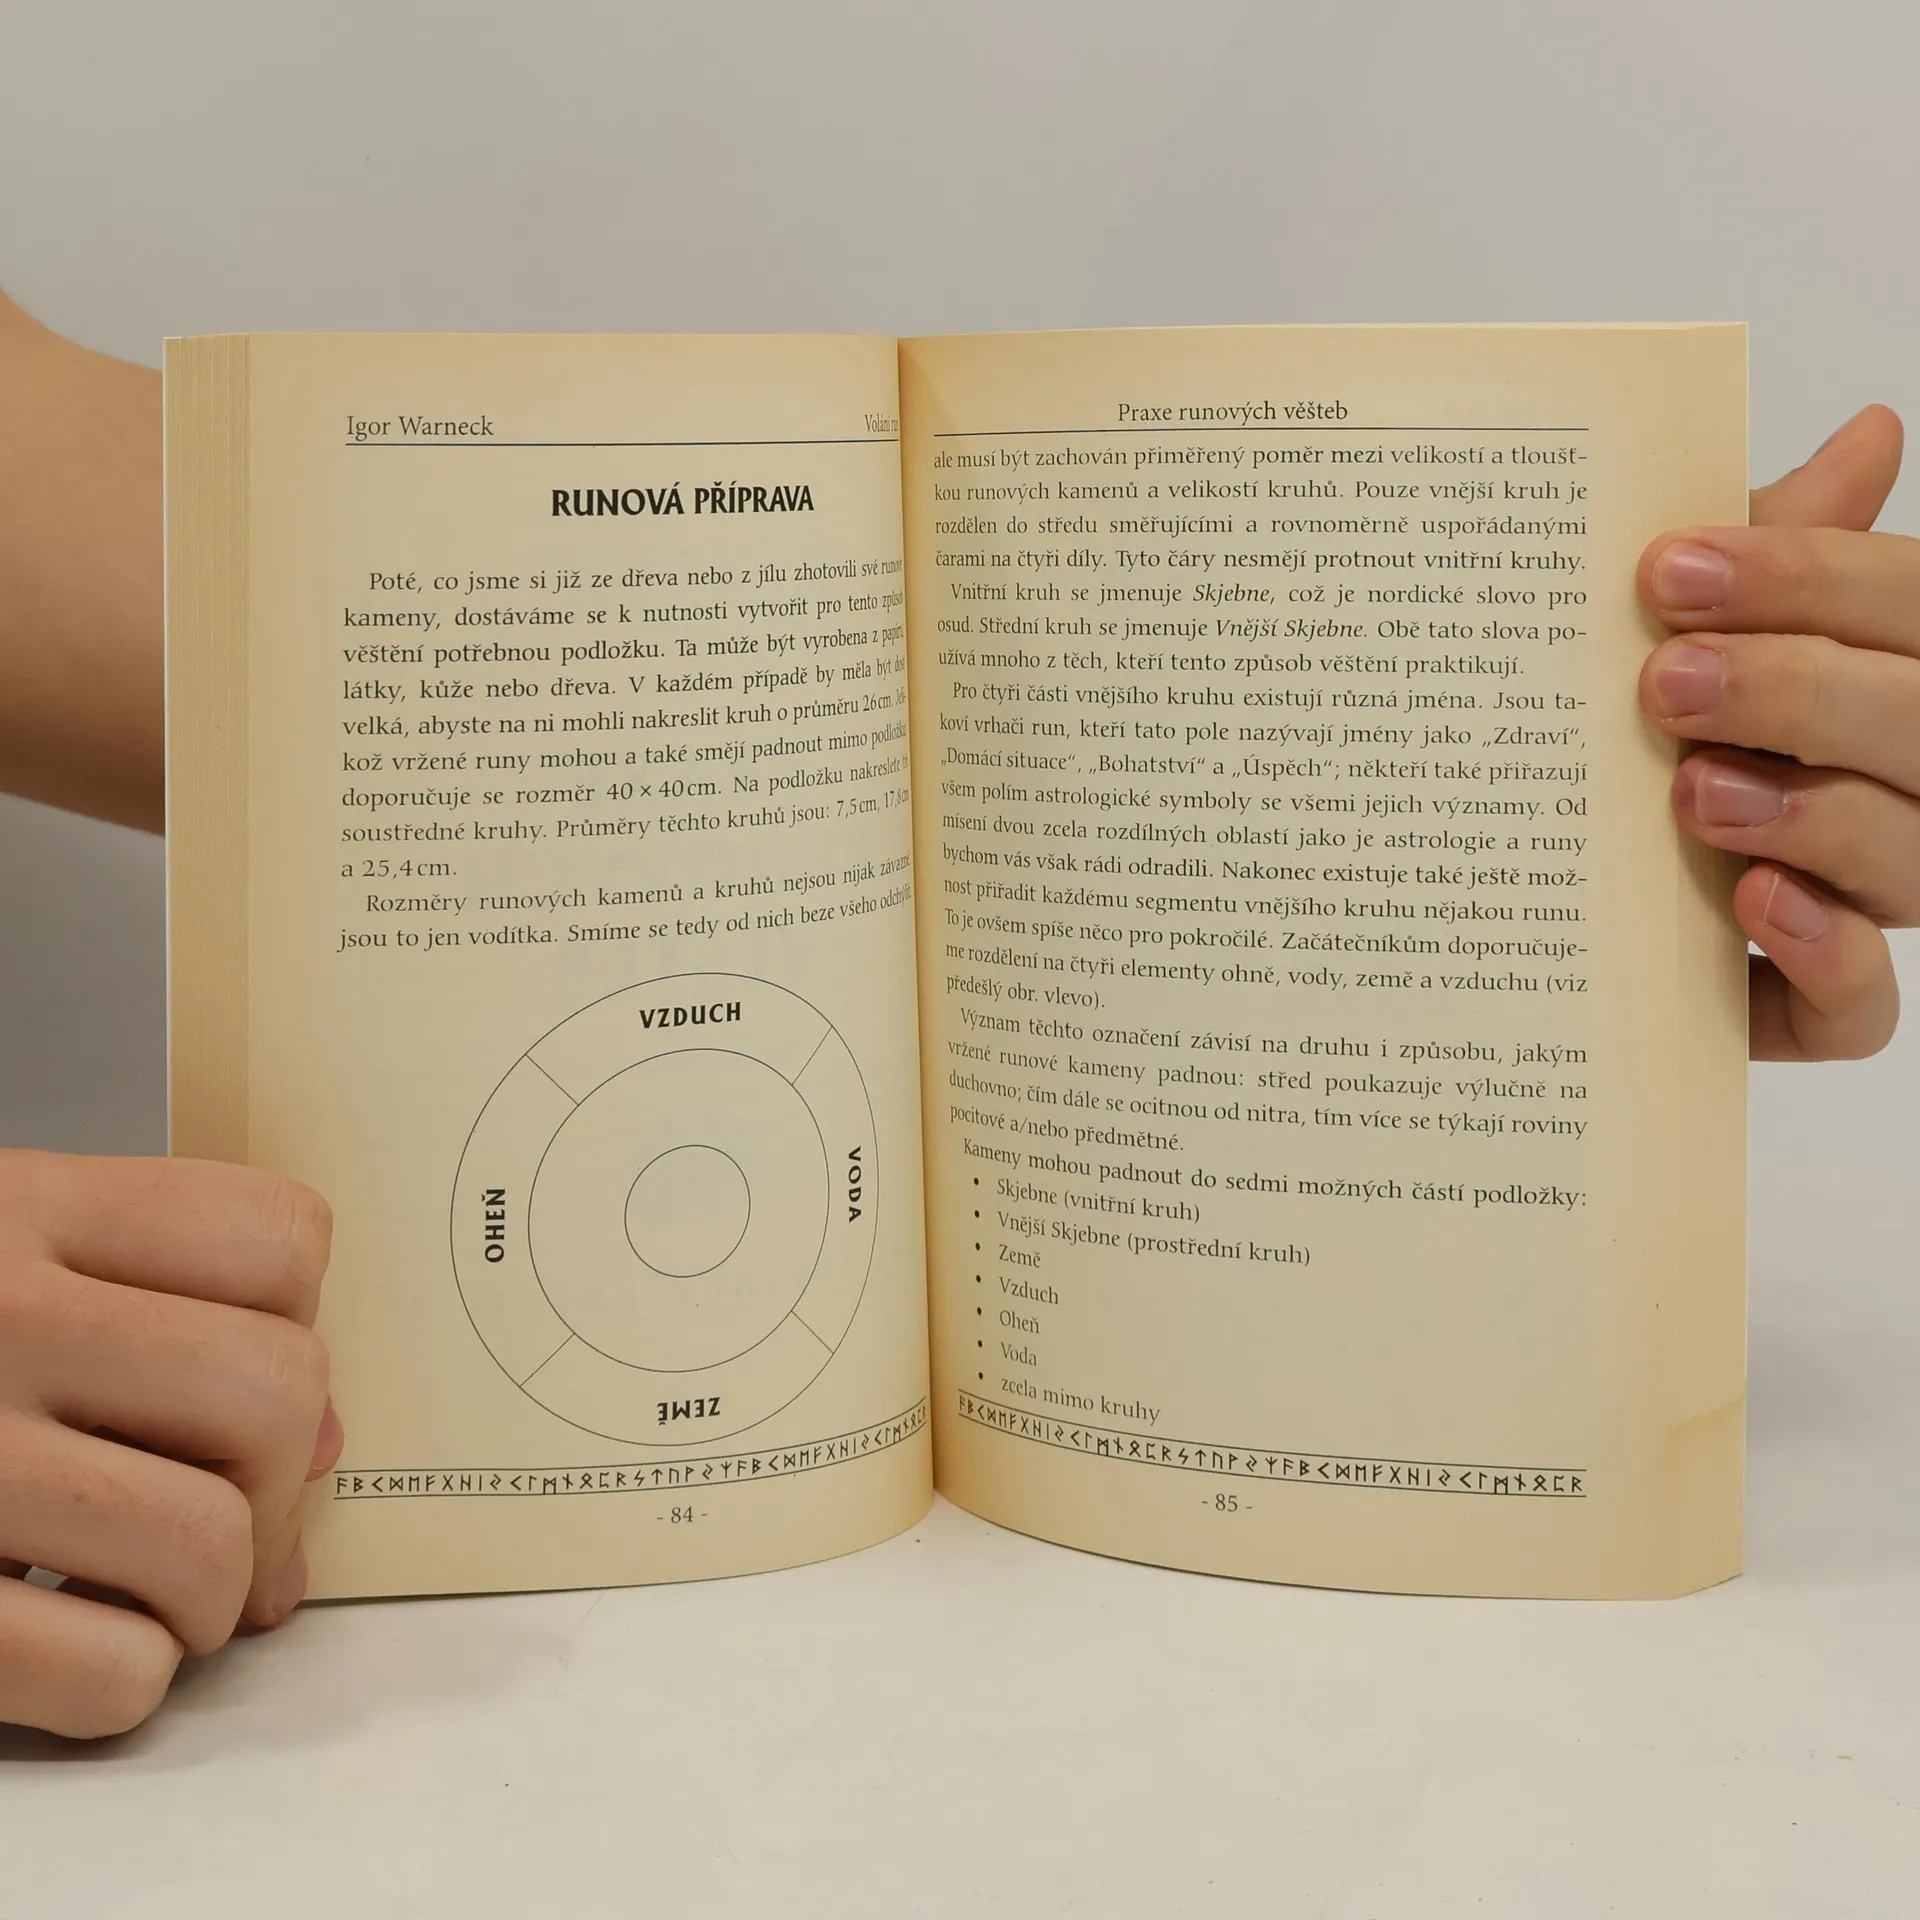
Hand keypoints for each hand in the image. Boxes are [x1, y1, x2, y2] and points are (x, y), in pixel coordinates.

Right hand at [0, 1153, 336, 1737]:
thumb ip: (149, 1307)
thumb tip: (323, 1440)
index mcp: (18, 1211)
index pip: (278, 1241)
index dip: (296, 1325)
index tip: (244, 1380)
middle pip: (276, 1394)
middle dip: (276, 1480)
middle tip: (221, 1512)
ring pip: (209, 1541)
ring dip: (209, 1598)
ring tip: (149, 1592)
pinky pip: (109, 1672)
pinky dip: (124, 1684)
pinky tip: (72, 1649)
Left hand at [1638, 405, 1910, 1059]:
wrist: (1531, 879)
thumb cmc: (1648, 723)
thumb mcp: (1692, 627)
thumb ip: (1778, 547)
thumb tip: (1871, 430)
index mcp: (1884, 673)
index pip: (1908, 607)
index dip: (1807, 578)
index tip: (1667, 567)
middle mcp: (1902, 783)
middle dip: (1798, 693)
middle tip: (1665, 681)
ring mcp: (1863, 897)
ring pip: (1910, 866)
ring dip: (1813, 821)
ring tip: (1693, 792)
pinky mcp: (1806, 1003)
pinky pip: (1860, 1010)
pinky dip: (1825, 959)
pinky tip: (1755, 903)